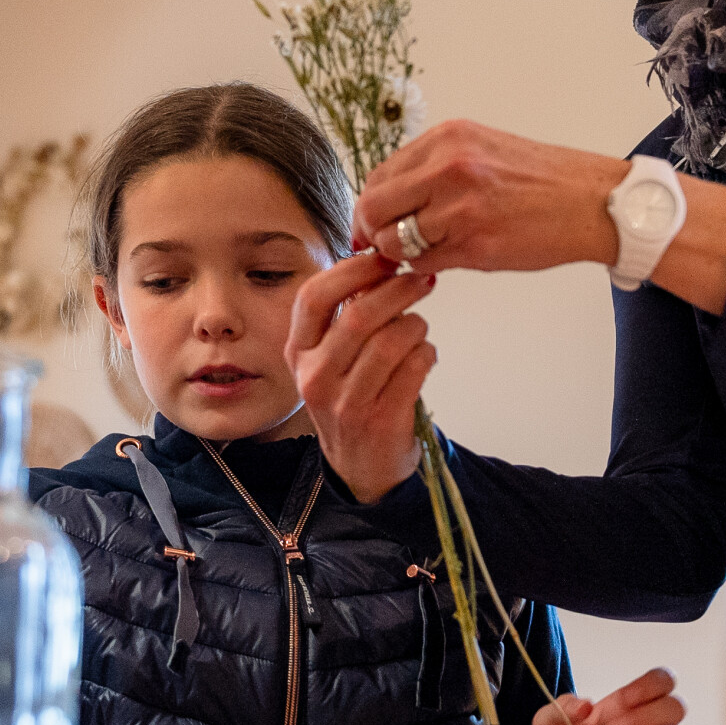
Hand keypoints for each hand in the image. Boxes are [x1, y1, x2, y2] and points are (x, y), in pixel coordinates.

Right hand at [287, 252, 438, 502]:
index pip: (314, 296)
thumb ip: (346, 315)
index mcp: (298, 352)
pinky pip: (414, 367)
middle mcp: (314, 377)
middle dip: (398, 290)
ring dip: (416, 325)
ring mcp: (345, 402)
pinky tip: (424, 357)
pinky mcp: (380, 420)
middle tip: (422, 280)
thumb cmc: (351, 397)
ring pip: (392, 341)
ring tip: (419, 329)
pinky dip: (427, 354)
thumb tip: (379, 262)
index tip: (384, 257)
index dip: (352, 270)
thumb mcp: (332, 358)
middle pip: (358, 315)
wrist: (362, 466)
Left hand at [354, 120, 625, 275]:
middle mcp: (449, 168)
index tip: (371, 223)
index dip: (369, 205)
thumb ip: (435, 167)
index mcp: (448, 139)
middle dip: (373, 231)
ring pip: (396, 240)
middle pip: (375, 207)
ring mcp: (460, 208)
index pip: (380, 174)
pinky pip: (424, 262)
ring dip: (403, 252)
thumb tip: (390, 197)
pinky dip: (428, 266)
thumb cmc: (542, 180)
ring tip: (429, 249)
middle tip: (382, 246)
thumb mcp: (483, 149)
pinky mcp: (475, 245)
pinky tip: (451, 257)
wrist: (592, 202)